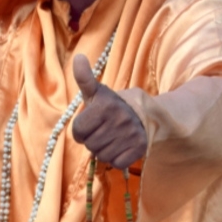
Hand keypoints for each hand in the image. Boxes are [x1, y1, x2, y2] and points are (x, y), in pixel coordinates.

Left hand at [71, 54, 146, 169]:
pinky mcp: (139, 148)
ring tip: (112, 139)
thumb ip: (84, 78)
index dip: (81, 131)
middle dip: (93, 141)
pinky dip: (117, 159)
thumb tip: (77, 57)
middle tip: (103, 132)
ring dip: (104, 150)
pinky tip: (121, 147)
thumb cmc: (112, 106)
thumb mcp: (97, 92)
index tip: (91, 125)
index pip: (78, 131)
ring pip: (102, 156)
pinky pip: (117, 163)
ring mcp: (130, 135)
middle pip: (90, 146)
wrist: (144, 114)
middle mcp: (118, 120)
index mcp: (104, 105)